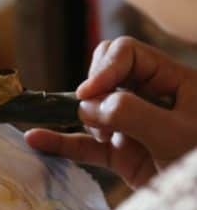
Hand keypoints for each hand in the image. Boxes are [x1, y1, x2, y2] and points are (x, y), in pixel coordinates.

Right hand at [25, 37, 196, 188]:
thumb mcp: (172, 134)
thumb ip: (131, 112)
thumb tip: (89, 104)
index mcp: (172, 80)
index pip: (127, 54)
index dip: (104, 69)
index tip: (88, 94)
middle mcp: (151, 98)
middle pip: (105, 74)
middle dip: (94, 91)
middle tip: (99, 115)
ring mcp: (134, 126)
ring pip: (92, 108)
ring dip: (88, 120)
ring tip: (106, 139)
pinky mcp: (122, 155)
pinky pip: (85, 145)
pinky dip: (62, 143)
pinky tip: (36, 140)